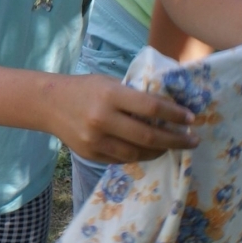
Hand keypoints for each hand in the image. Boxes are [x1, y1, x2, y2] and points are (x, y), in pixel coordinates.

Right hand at [53, 73, 198, 165]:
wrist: (49, 104)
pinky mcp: (91, 154)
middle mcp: (103, 118)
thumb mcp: (110, 83)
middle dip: (176, 140)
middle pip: (149, 135)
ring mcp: (96, 140)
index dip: (175, 115)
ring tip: (171, 146)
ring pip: (137, 153)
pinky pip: (122, 159)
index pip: (152, 107)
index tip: (191, 118)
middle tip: (192, 140)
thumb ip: (134, 95)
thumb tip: (168, 109)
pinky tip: (148, 150)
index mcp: (111, 95)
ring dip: (159, 151)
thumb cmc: (86, 89)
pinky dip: (138, 155)